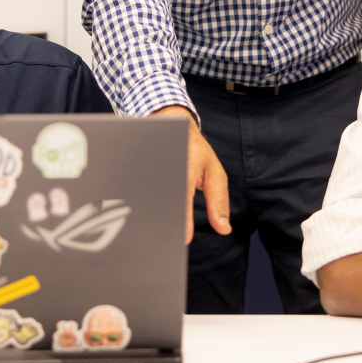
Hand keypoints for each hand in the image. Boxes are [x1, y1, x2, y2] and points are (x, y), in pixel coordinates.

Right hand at [151, 105, 229, 241]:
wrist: (169, 122)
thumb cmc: (195, 150)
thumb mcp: (214, 172)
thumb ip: (218, 200)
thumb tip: (224, 228)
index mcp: (186, 166)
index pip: (184, 196)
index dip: (183, 219)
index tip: (184, 238)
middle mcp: (164, 166)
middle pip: (162, 199)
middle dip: (165, 221)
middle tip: (169, 240)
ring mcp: (148, 168)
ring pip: (147, 197)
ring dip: (152, 216)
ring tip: (156, 233)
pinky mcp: (137, 170)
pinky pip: (139, 192)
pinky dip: (143, 207)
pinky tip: (147, 218)